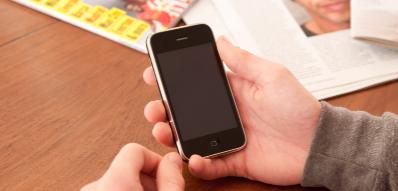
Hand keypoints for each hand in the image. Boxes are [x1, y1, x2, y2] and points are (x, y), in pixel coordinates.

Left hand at [81, 143, 183, 190]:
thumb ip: (171, 179)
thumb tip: (172, 161)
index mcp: (113, 182)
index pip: (135, 150)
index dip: (156, 160)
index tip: (167, 176)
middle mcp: (94, 187)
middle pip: (126, 167)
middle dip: (148, 179)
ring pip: (119, 183)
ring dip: (138, 189)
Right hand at [143, 36, 320, 184]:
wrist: (316, 145)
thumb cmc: (299, 108)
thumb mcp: (272, 75)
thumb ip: (243, 60)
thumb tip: (221, 40)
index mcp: (232, 91)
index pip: (195, 83)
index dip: (173, 80)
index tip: (154, 75)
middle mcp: (226, 114)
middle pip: (186, 112)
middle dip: (164, 110)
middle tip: (155, 109)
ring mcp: (227, 137)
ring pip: (191, 137)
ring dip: (173, 136)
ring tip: (163, 131)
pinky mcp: (233, 160)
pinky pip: (210, 164)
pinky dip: (199, 163)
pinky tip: (193, 156)